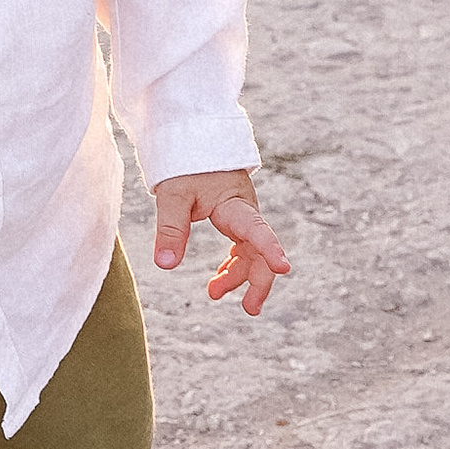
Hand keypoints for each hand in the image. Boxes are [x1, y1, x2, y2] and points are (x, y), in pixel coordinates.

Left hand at [149, 170, 289, 316]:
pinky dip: (232, 264)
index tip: (283, 268)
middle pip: (260, 250)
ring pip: (250, 252)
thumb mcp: (173, 195)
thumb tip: (166, 265)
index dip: (270, 249)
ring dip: (238, 275)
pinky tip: (220, 278)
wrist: (191, 139)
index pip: (257, 229)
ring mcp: (241, 216)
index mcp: (236, 204)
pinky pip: (241, 247)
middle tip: (249, 309)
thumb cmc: (184, 163)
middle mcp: (245, 211)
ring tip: (214, 293)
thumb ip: (171, 229)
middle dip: (259, 280)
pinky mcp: (233, 217)